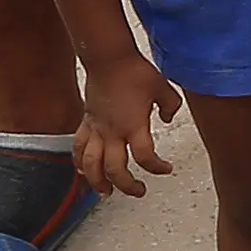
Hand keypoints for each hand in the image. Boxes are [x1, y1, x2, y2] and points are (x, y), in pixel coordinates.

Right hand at [71, 51, 181, 196]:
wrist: (108, 58)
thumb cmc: (135, 71)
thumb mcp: (164, 88)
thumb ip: (172, 106)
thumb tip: (169, 119)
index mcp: (133, 126)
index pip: (145, 157)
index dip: (157, 168)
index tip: (166, 168)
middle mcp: (112, 132)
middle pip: (115, 170)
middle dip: (127, 186)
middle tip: (139, 191)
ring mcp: (96, 129)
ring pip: (91, 165)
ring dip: (98, 182)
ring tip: (107, 192)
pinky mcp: (86, 122)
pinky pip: (78, 148)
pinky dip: (79, 163)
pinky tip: (83, 171)